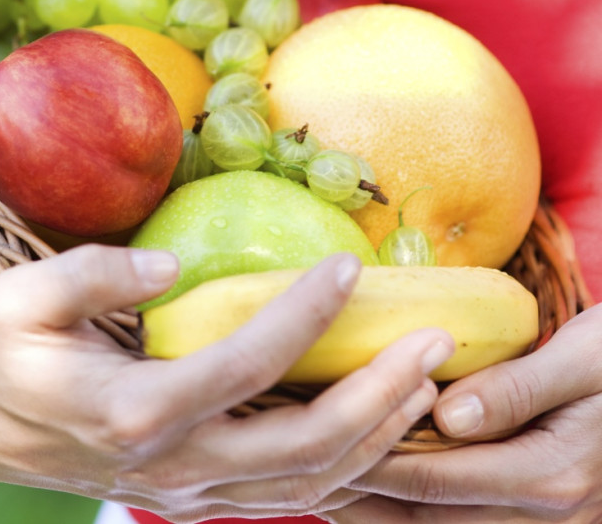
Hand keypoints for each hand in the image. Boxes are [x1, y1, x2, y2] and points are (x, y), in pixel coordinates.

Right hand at [0, 247, 454, 522]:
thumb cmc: (2, 348)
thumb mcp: (19, 298)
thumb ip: (92, 276)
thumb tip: (171, 267)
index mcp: (128, 413)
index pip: (243, 367)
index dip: (304, 316)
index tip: (351, 266)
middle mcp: (170, 468)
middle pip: (302, 450)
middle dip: (379, 395)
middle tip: (434, 340)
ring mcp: (186, 492)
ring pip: (306, 485)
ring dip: (375, 434)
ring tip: (425, 381)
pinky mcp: (195, 495)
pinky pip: (286, 493)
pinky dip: (345, 464)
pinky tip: (377, 423)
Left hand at [324, 302, 601, 522]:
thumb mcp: (590, 357)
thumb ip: (517, 389)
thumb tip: (446, 414)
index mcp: (549, 475)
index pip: (428, 480)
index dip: (362, 466)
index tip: (308, 445)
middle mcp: (548, 512)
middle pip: (425, 517)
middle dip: (356, 500)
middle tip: (292, 476)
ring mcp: (550, 520)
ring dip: (380, 512)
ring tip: (320, 485)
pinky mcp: (546, 508)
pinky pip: (466, 518)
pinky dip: (418, 507)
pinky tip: (383, 488)